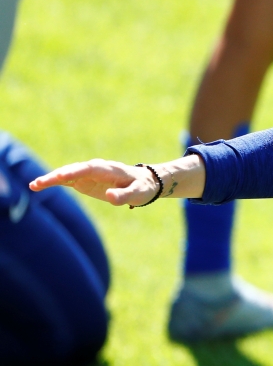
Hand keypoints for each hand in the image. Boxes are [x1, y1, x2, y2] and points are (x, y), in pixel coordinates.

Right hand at [30, 159, 158, 206]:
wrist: (145, 182)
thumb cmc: (142, 187)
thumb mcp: (138, 193)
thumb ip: (124, 196)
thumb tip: (110, 197)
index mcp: (108, 169)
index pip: (89, 168)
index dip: (74, 171)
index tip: (60, 176)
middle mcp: (96, 168)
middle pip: (73, 169)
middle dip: (57, 175)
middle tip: (40, 183)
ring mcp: (88, 174)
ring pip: (67, 174)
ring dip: (51, 179)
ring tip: (34, 185)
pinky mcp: (84, 180)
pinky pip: (67, 180)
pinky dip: (54, 182)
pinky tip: (38, 186)